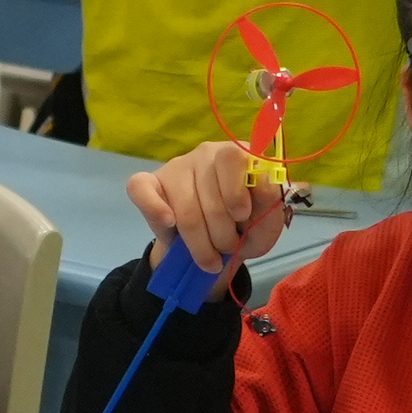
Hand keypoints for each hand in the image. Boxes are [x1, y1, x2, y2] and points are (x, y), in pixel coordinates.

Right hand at [125, 140, 288, 277]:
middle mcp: (207, 153)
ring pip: (184, 207)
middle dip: (221, 233)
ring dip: (198, 243)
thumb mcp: (266, 223)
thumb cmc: (245, 228)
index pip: (233, 157)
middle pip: (209, 194)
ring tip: (210, 259)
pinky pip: (140, 189)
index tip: (242, 217)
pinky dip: (154, 209)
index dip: (236, 191)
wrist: (216, 247)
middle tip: (227, 249)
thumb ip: (271, 202)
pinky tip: (168, 224)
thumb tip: (261, 179)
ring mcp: (177, 166)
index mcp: (240, 156)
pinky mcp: (150, 182)